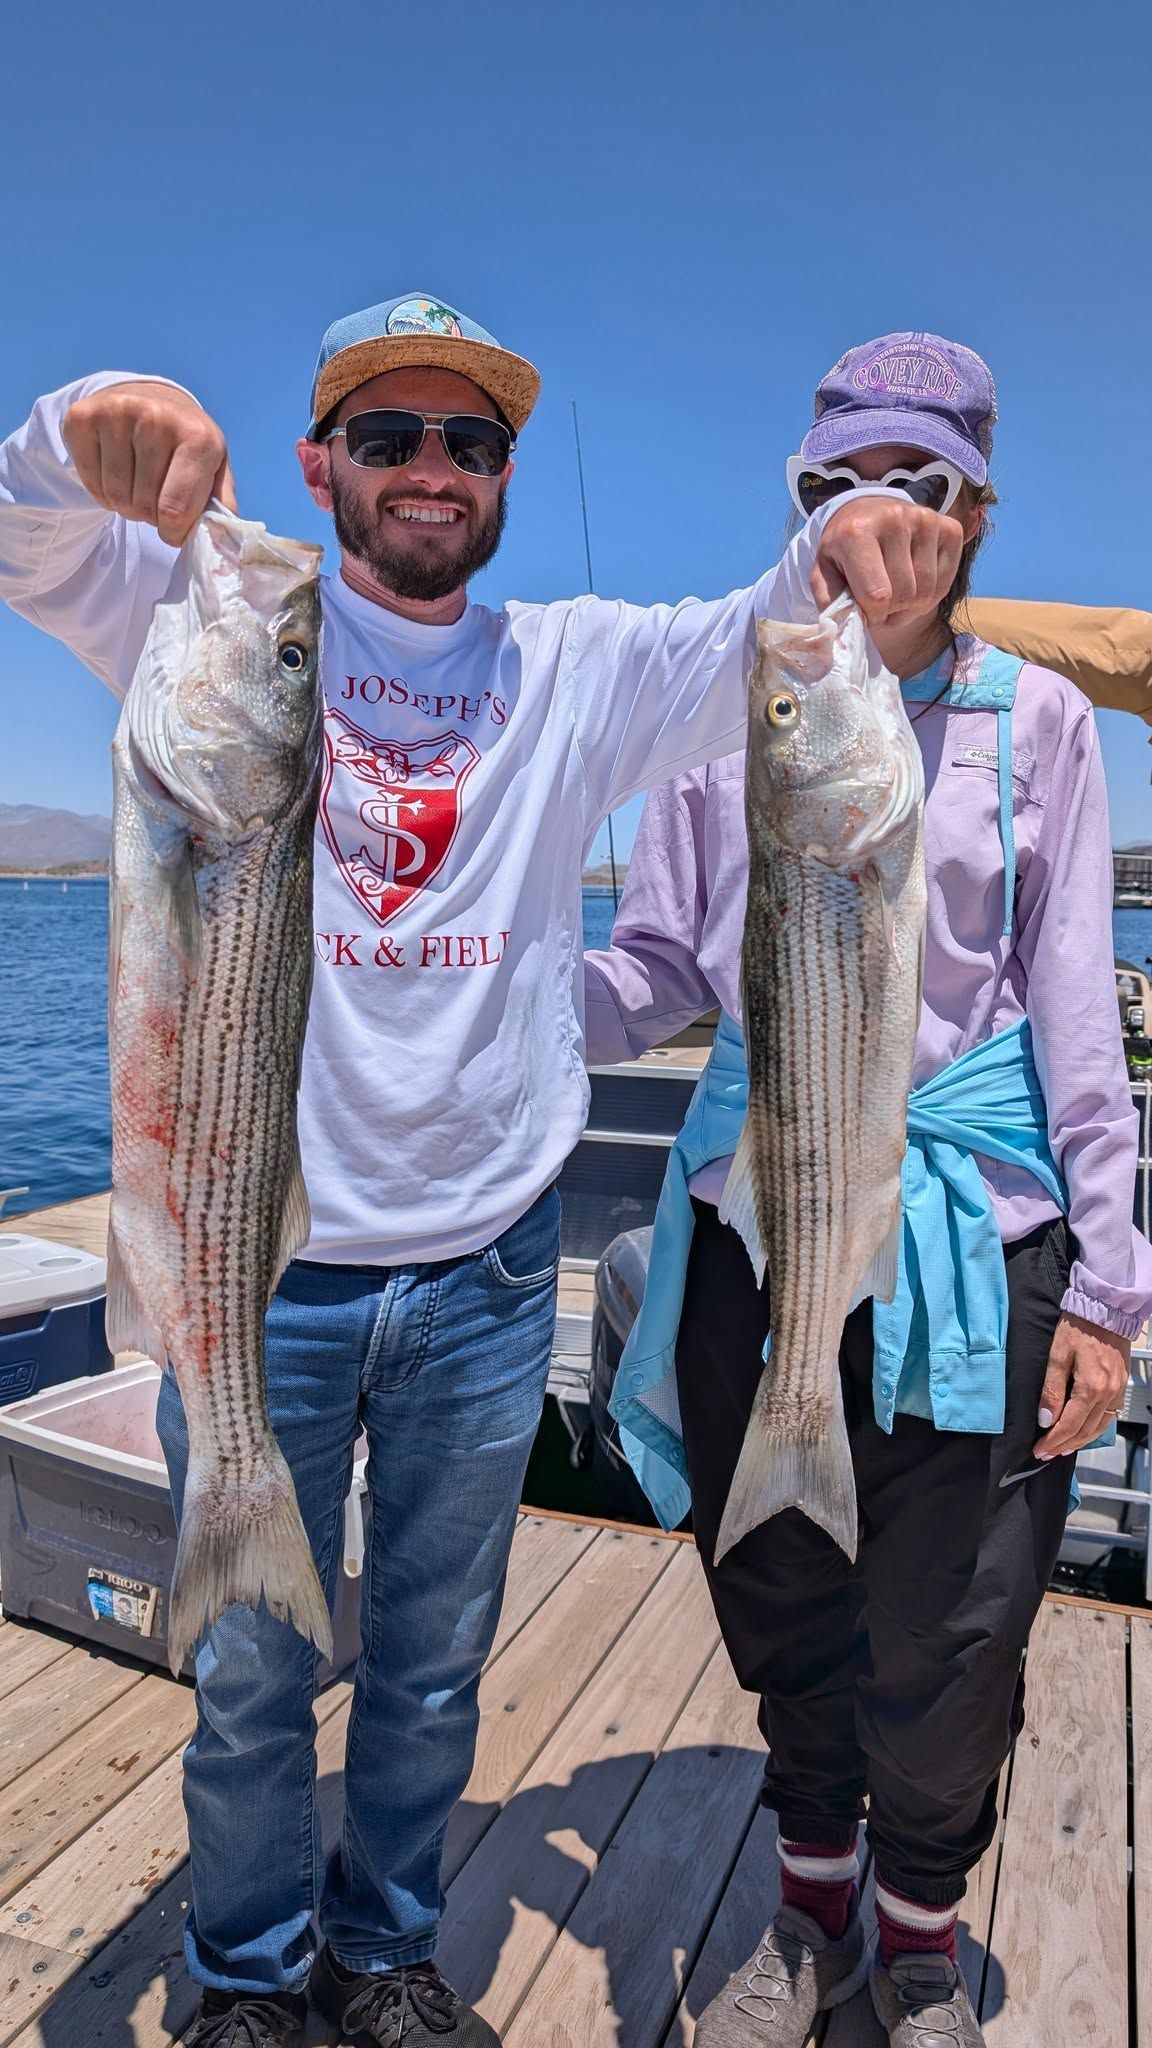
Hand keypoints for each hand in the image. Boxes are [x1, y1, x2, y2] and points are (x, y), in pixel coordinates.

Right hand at [62, 380, 236, 547]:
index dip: (172, 532)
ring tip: (136, 485)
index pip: (175, 510)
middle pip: (143, 506)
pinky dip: (101, 491)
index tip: (174, 528)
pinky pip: (89, 482)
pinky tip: (114, 472)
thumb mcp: (214, 467)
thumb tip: (218, 538)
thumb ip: (220, 504)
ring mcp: (117, 412)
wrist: (148, 397)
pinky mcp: (83, 417)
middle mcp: (157, 417)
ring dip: (125, 505)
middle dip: (149, 515)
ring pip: (115, 497)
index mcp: (198, 435)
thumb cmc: (184, 443)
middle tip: (154, 497)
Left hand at [810, 495, 962, 627]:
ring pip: (926, 593)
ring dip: (911, 607)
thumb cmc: (845, 549)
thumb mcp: (824, 572)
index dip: (873, 615)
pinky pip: (945, 583)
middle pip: (904, 595)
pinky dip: (931, 596)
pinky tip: (915, 586)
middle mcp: (894, 519)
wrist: (867, 511)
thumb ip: (830, 602)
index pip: (877, 596)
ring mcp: (926, 521)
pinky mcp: (950, 528)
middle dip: (891, 612)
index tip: (865, 610)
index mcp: (857, 532)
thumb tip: (842, 631)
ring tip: (895, 597)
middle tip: (880, 604)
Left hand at [1033, 1313, 1130, 1459]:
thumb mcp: (1057, 1355)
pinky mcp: (1120, 1387)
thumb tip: (1045, 1419)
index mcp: (1091, 1387)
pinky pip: (1109, 1417)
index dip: (1053, 1441)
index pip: (1069, 1425)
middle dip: (1063, 1445)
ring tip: (1061, 1448)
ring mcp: (1117, 1392)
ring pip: (1098, 1428)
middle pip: (1084, 1431)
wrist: (1105, 1310)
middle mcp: (1108, 1394)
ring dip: (1079, 1441)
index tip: (1038, 1449)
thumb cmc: (1078, 1327)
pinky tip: (1082, 1432)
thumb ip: (1051, 1390)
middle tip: (1046, 1453)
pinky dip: (1094, 1429)